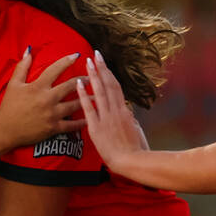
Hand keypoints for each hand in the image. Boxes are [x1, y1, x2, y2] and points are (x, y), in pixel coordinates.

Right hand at [0, 49, 86, 147]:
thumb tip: (29, 50)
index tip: (78, 55)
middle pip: (70, 86)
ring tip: (98, 96)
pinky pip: (71, 125)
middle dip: (84, 80)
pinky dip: (82, 122)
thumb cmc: (9, 106)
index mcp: (38, 87)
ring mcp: (52, 114)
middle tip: (94, 76)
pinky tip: (91, 118)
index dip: (67, 61)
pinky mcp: (53, 127)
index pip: (55, 69)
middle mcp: (47, 99)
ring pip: (75, 104)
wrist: (5, 130)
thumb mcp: (13, 84)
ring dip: (88, 99)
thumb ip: (22, 66)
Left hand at [76, 51, 148, 169]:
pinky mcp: (96, 128)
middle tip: (95, 54)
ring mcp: (106, 118)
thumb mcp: (136, 130)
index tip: (104, 63)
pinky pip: (89, 108)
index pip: (116, 87)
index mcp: (125, 111)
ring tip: (87, 61)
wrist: (132, 161)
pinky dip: (83, 95)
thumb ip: (130, 118)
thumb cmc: (137, 149)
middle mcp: (116, 111)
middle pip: (108, 84)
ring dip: (93, 75)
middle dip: (101, 68)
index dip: (109, 74)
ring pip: (99, 92)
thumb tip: (127, 111)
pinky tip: (78, 83)